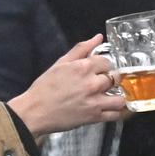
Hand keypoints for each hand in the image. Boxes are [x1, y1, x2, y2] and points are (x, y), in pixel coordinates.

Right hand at [9, 35, 126, 136]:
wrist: (34, 112)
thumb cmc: (44, 88)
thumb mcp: (61, 63)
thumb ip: (82, 49)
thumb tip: (98, 37)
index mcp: (83, 67)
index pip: (107, 61)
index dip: (105, 65)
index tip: (102, 69)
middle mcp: (91, 84)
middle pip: (115, 77)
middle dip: (112, 78)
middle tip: (106, 82)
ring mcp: (94, 102)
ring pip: (120, 98)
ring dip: (119, 96)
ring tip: (112, 95)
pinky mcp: (93, 117)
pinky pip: (114, 115)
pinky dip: (116, 112)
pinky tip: (110, 108)